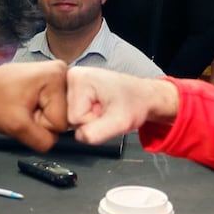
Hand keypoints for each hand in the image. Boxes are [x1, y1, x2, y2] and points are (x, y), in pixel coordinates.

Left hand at [0, 60, 68, 151]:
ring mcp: (57, 76)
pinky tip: (27, 103)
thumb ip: (42, 140)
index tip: (25, 114)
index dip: (42, 125)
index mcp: (57, 77)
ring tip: (24, 106)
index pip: (62, 122)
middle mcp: (62, 72)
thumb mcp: (17, 126)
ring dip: (40, 117)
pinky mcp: (51, 82)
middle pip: (63, 117)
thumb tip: (56, 144)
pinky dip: (40, 111)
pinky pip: (53, 108)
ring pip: (58, 115)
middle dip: (42, 121)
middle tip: (23, 110)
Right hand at [65, 65, 179, 143]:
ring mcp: (72, 83)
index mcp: (77, 78)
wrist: (143, 96)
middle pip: (70, 117)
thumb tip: (80, 137)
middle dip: (90, 120)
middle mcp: (70, 77)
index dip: (93, 121)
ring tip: (105, 108)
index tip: (107, 112)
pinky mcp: (74, 90)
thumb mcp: (120, 122)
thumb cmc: (135, 103)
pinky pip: (75, 114)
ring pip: (72, 118)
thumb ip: (97, 133)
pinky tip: (99, 107)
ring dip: (90, 119)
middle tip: (107, 110)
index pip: (74, 118)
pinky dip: (88, 116)